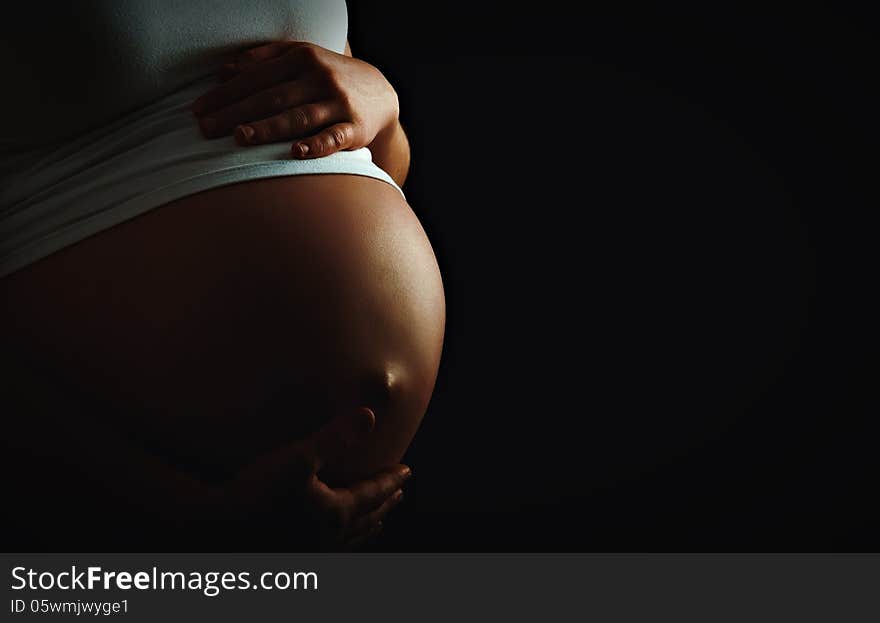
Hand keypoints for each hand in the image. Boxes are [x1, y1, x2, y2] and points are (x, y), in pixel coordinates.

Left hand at [191, 41, 399, 158]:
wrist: (380, 93)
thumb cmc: (329, 76)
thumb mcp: (300, 57)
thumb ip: (262, 60)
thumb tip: (222, 71)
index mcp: (302, 59)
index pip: (256, 78)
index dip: (225, 94)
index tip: (198, 110)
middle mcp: (320, 78)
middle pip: (271, 97)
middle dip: (236, 113)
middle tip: (206, 129)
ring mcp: (339, 104)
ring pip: (298, 117)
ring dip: (268, 128)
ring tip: (239, 138)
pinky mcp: (356, 128)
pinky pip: (334, 138)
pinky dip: (317, 146)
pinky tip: (296, 153)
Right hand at [213, 407, 410, 549]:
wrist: (213, 527)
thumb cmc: (255, 492)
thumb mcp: (298, 457)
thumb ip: (335, 436)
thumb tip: (369, 415)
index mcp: (336, 514)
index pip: (373, 494)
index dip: (391, 481)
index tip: (407, 472)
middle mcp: (328, 538)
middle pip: (367, 519)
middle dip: (384, 503)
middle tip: (399, 493)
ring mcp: (310, 552)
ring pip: (349, 540)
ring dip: (367, 527)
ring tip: (376, 521)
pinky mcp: (291, 557)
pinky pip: (329, 551)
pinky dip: (343, 543)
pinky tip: (333, 542)